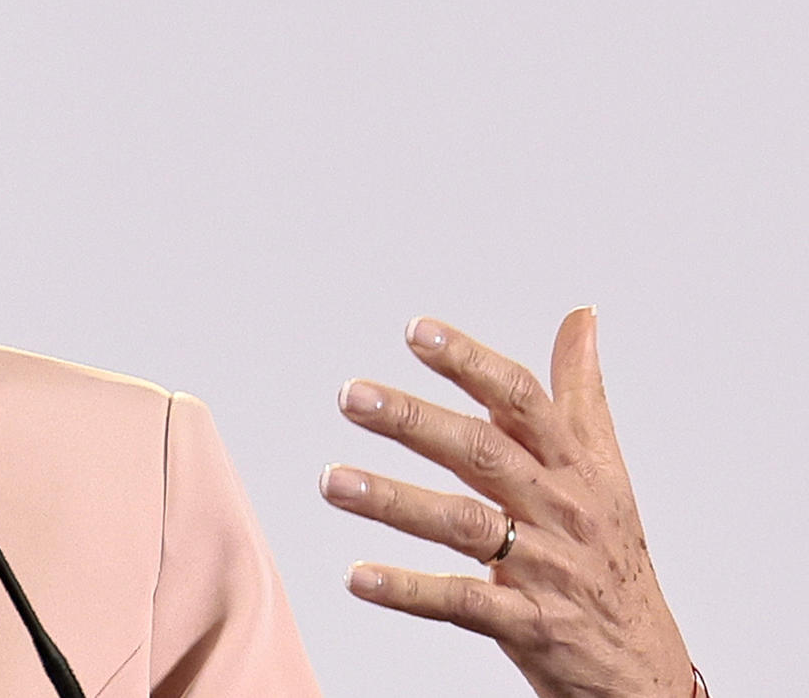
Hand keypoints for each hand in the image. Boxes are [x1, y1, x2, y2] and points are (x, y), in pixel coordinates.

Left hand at [321, 308, 694, 697]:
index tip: (416, 331)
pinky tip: (358, 576)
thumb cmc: (613, 557)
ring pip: (463, 524)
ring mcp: (547, 569)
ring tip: (330, 480)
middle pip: (483, 453)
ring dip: (392, 501)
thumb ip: (581, 393)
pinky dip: (409, 589)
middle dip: (414, 420)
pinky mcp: (532, 626)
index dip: (470, 362)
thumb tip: (580, 317)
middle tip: (350, 395)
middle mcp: (563, 510)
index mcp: (577, 468)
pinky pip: (462, 602)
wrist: (649, 672)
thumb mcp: (607, 472)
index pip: (522, 400)